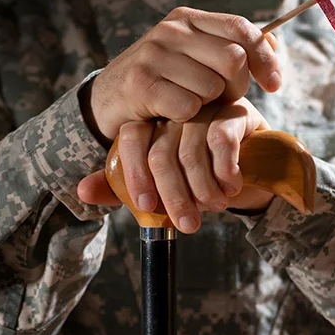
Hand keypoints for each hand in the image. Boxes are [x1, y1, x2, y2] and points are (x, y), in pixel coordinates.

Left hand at [78, 98, 274, 233]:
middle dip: (173, 197)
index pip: (131, 140)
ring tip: (214, 206)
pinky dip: (225, 173)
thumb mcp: (159, 187)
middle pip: (160, 153)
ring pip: (190, 153)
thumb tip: (81, 191)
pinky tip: (231, 186)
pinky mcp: (234, 112)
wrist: (252, 168)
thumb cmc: (199, 178)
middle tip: (187, 225)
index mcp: (151, 125)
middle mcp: (174, 114)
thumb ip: (121, 190)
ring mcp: (204, 110)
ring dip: (202, 190)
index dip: (136, 176)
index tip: (147, 208)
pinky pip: (221, 142)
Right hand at [83, 7, 279, 145]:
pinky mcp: (141, 84)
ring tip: (187, 105)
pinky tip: (170, 115)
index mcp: (187, 20)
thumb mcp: (194, 59)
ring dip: (206, 106)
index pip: (242, 28)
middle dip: (235, 88)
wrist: (108, 101)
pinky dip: (186, 119)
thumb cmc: (162, 83)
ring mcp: (153, 55)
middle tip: (216, 100)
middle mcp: (170, 30)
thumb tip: (275, 43)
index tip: (275, 84)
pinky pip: (188, 107)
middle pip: (233, 60)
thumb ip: (231, 49)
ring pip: (212, 87)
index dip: (265, 58)